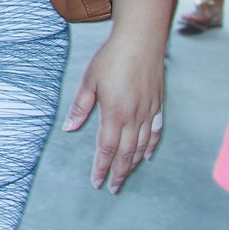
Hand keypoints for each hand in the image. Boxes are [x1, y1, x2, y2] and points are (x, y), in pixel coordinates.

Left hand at [63, 31, 164, 192]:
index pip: (106, 148)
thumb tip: (70, 128)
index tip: (97, 182)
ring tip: (125, 176)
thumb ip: (81, 107)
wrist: (141, 41)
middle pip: (126, 153)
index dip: (101, 167)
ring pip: (142, 146)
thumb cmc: (111, 58)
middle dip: (118, 173)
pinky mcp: (158, 106)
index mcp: (114, 113)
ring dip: (133, 163)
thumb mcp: (89, 81)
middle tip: (113, 188)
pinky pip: (156, 132)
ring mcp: (148, 112)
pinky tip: (147, 156)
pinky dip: (151, 146)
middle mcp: (134, 117)